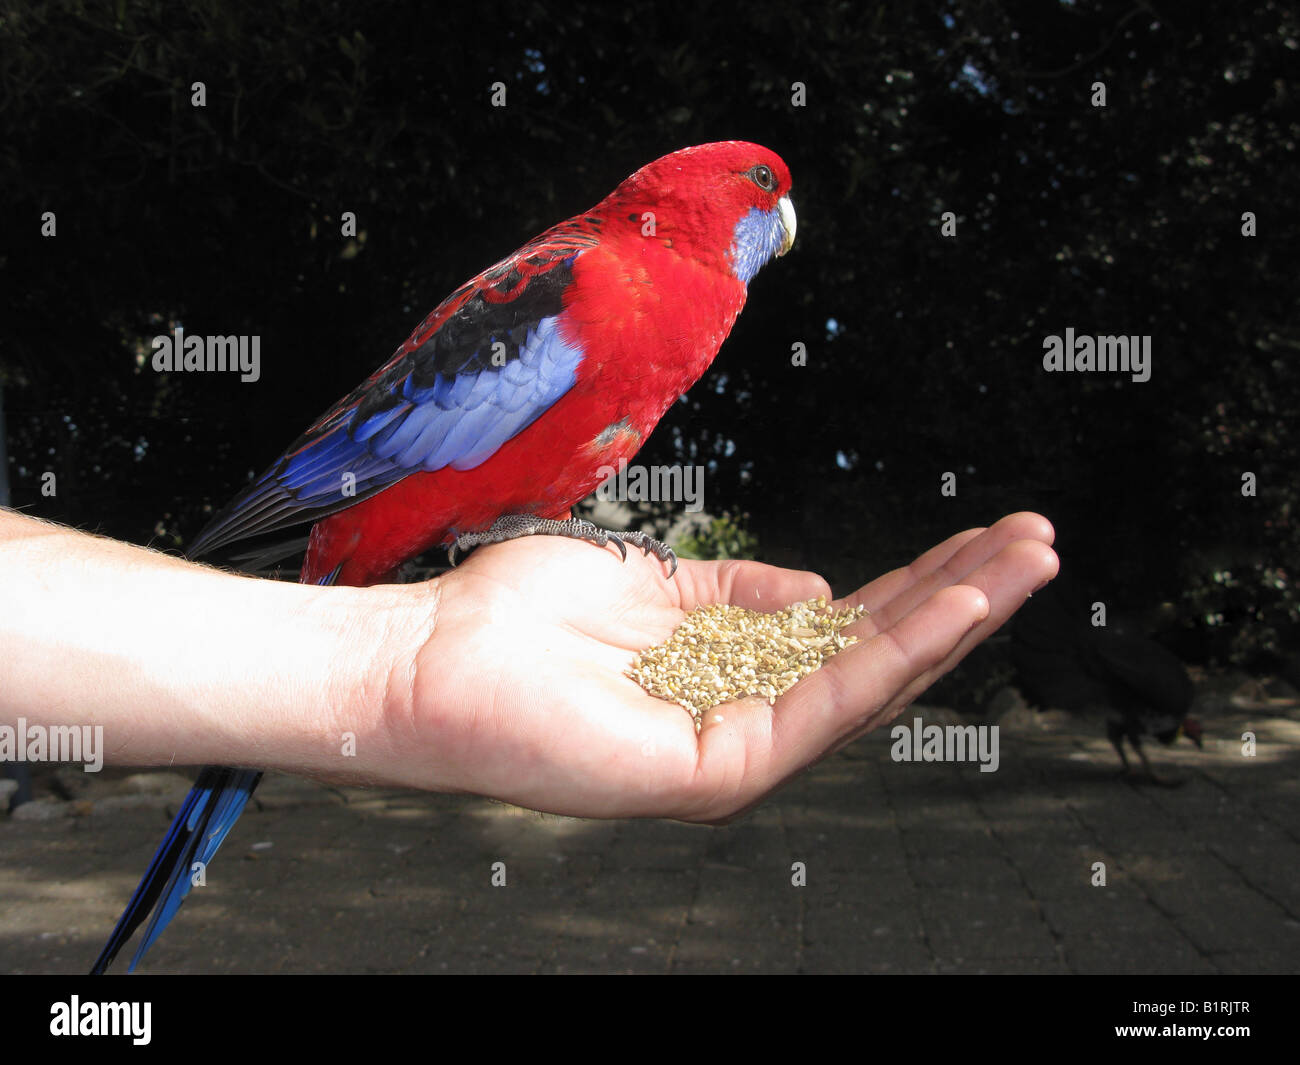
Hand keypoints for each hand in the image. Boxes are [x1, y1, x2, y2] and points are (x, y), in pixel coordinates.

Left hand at [360, 511, 1057, 820]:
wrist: (425, 659)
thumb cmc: (517, 618)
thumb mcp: (650, 584)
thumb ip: (735, 591)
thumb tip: (819, 586)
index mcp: (728, 669)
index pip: (844, 630)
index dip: (917, 583)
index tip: (981, 538)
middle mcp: (741, 712)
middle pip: (875, 655)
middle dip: (961, 597)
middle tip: (1039, 543)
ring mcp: (734, 746)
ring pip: (870, 684)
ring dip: (955, 620)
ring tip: (1029, 562)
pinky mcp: (716, 770)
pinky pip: (823, 705)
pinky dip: (894, 654)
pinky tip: (954, 606)